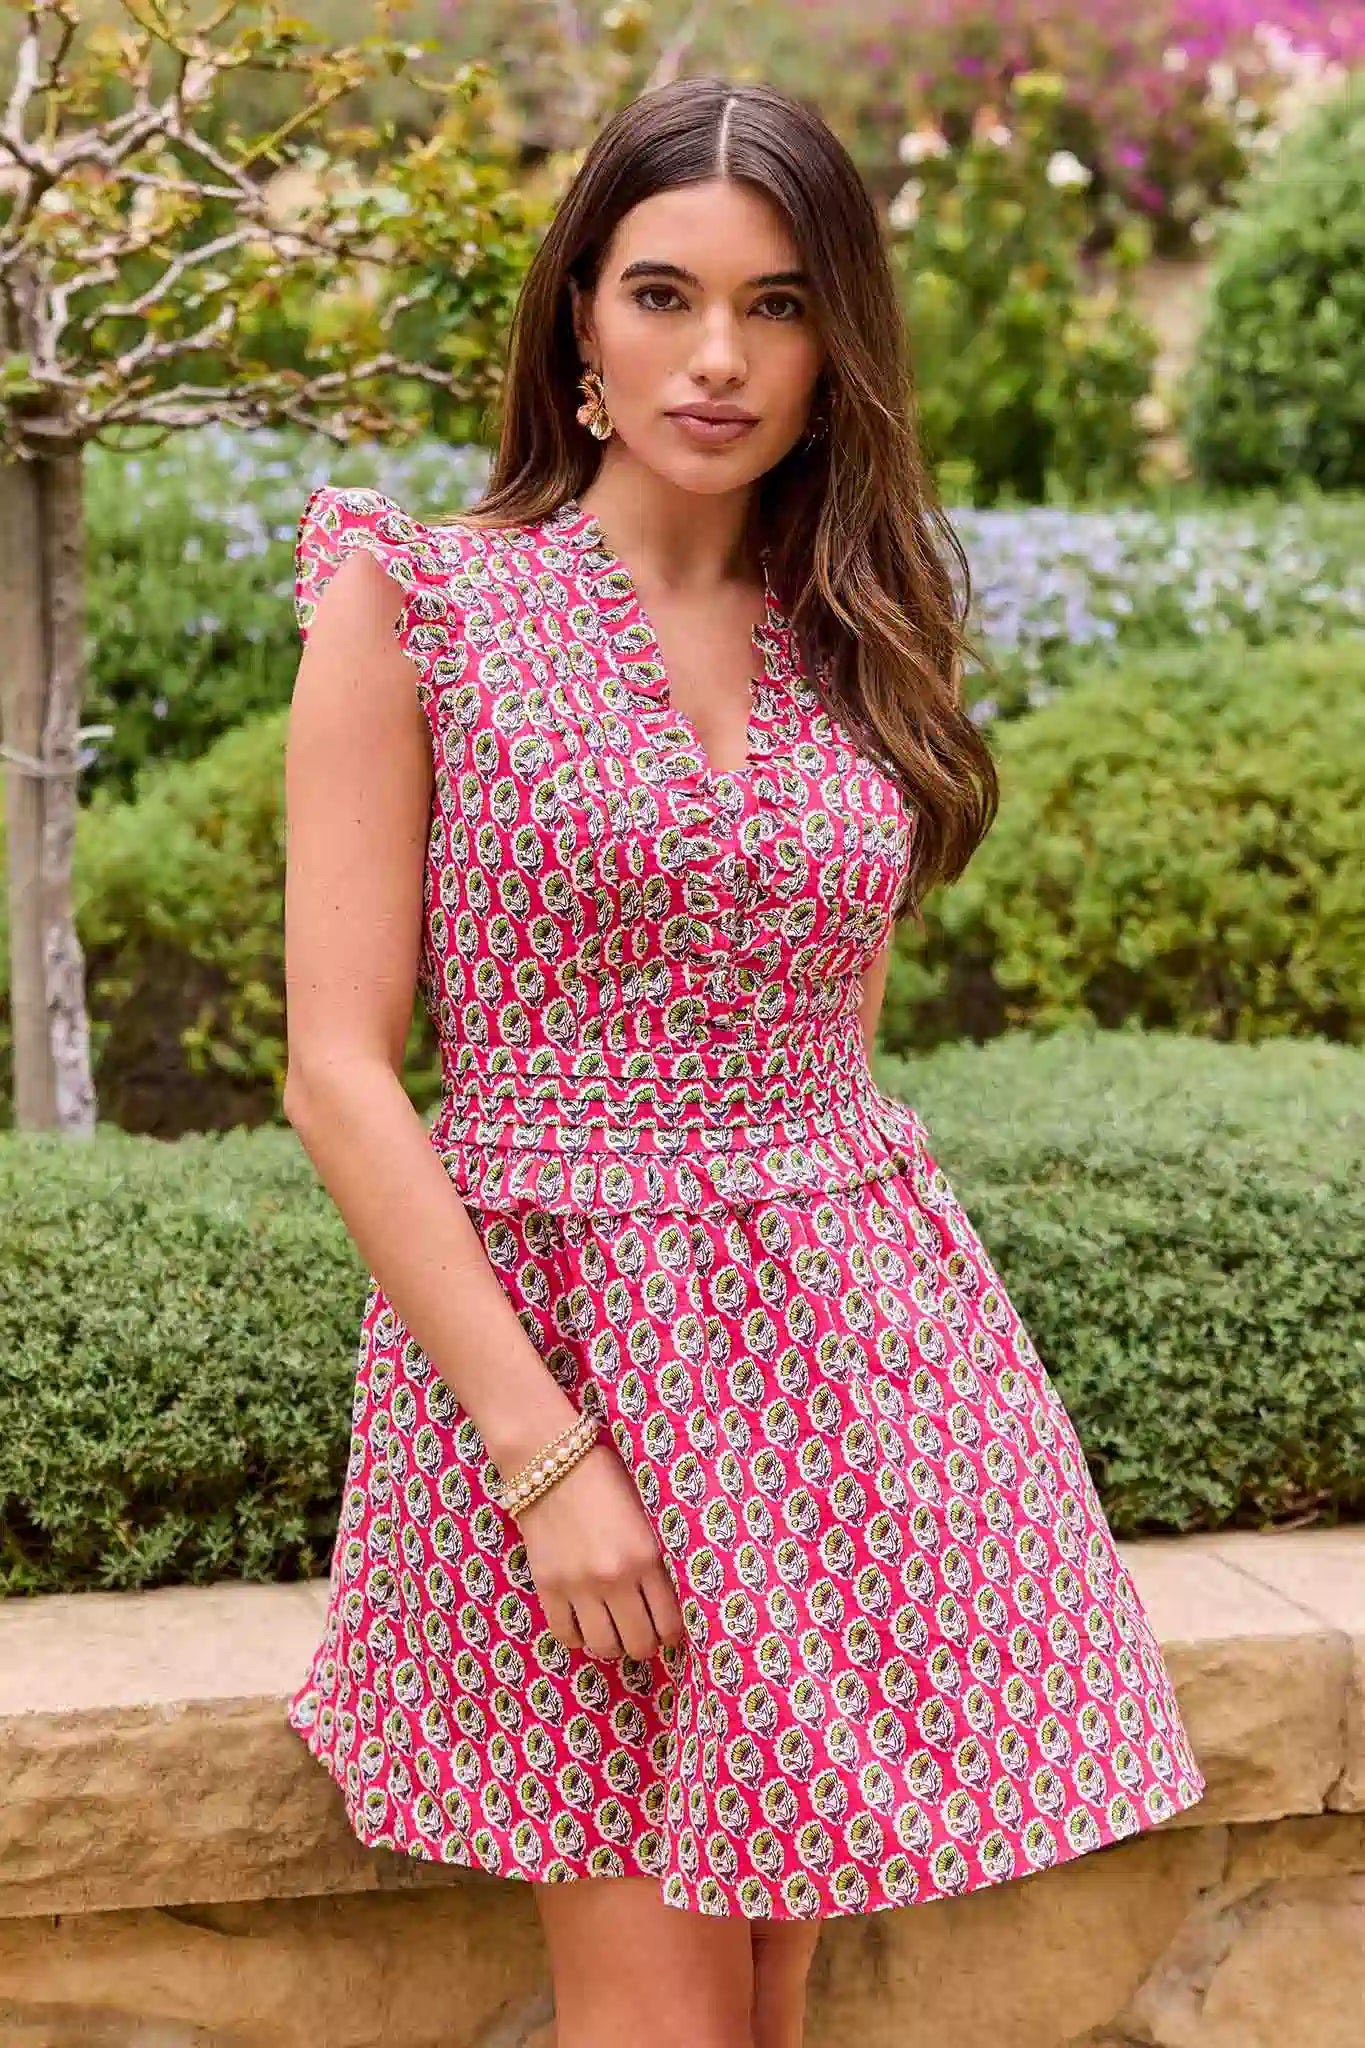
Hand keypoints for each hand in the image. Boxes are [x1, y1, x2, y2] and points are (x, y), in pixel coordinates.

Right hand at [517, 1441, 686, 1660]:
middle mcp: (615, 1578)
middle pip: (638, 1644)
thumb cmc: (604, 1477)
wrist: (549, 1459)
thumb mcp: (645, 1513)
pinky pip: (566, 1635)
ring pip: (603, 1647)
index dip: (673, 1635)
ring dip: (612, 1644)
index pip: (670, 1623)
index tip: (669, 1631)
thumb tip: (668, 1595)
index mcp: (646, 1556)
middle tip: (642, 1632)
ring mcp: (578, 1586)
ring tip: (613, 1629)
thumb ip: (655, 1555)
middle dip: (645, 1643)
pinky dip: (578, 1636)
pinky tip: (584, 1621)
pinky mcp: (548, 1587)